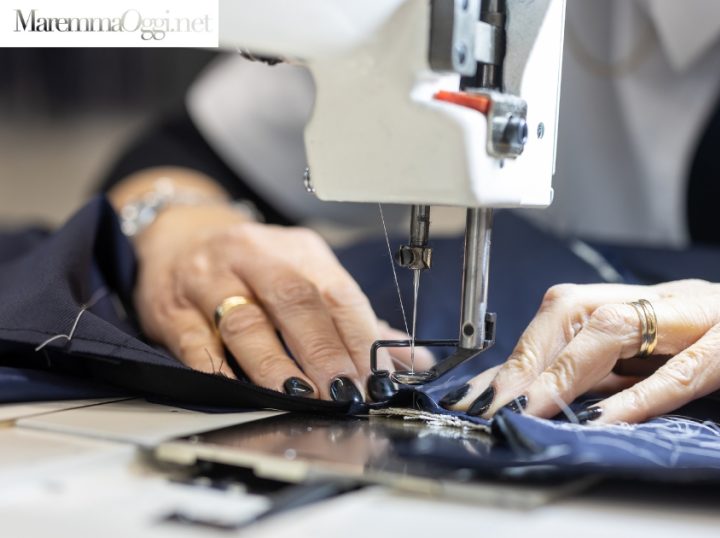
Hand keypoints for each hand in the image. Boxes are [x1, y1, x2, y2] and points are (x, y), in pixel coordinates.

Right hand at [132, 202, 427, 405]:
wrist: (179, 235)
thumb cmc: (254, 266)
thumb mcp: (306, 277)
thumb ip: (354, 321)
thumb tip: (412, 358)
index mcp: (300, 251)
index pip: (338, 294)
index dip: (360, 338)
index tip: (377, 378)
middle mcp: (256, 257)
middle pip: (296, 303)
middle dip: (324, 353)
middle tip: (345, 392)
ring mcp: (210, 280)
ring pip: (246, 322)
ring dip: (276, 365)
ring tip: (299, 396)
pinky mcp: (172, 308)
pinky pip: (196, 340)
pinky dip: (218, 368)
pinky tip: (239, 389)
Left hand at [441, 280, 719, 423]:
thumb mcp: (695, 361)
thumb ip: (640, 373)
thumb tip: (577, 401)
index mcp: (658, 306)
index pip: (570, 312)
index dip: (522, 351)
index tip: (487, 394)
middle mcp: (677, 300)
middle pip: (581, 310)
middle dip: (531, 357)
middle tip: (498, 404)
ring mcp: (716, 314)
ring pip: (625, 325)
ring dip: (571, 369)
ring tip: (538, 407)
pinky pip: (693, 365)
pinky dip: (648, 392)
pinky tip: (615, 416)